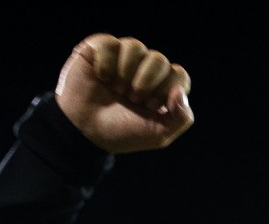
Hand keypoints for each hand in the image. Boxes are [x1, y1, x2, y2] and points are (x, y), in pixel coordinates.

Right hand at [55, 33, 193, 152]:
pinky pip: (110, 43)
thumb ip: (182, 118)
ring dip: (125, 73)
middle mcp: (144, 69)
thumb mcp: (158, 135)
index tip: (150, 107)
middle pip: (159, 60)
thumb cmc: (121, 133)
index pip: (179, 75)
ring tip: (115, 90)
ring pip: (135, 46)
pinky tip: (100, 78)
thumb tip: (179, 91)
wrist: (85, 132)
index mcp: (161, 87)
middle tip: (131, 98)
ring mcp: (122, 57)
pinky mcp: (99, 49)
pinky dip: (106, 64)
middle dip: (145, 83)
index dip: (165, 91)